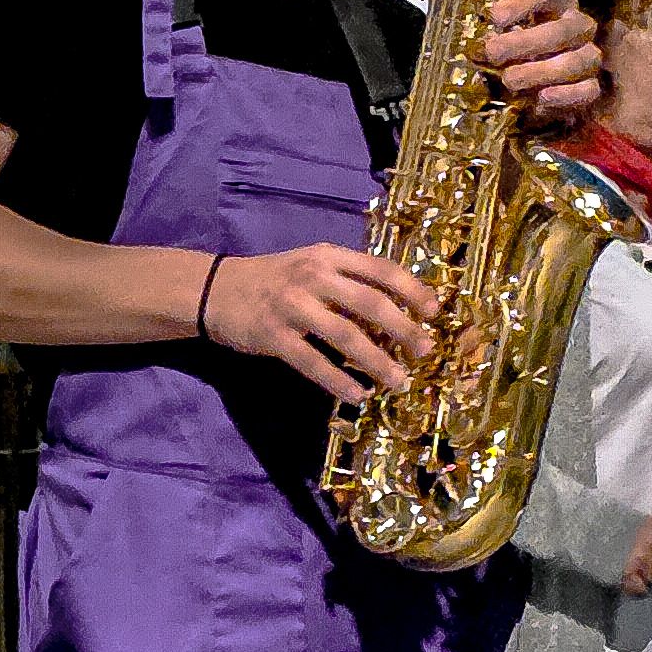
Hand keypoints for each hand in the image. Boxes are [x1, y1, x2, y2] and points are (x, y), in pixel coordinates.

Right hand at [204, 240, 439, 402]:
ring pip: (346, 336)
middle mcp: (313, 277)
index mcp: (328, 256)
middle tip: (425, 352)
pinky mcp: (273, 336)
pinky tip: (357, 395)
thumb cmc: (274, 280)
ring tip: (398, 382)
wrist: (215, 289)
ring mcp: (292, 306)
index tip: (436, 312)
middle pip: (371, 303)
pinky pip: (313, 363)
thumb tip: (395, 314)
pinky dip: (338, 381)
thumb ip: (348, 283)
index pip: (381, 269)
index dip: (413, 290)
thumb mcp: (311, 267)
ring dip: (377, 362)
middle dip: (404, 329)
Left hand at [486, 0, 603, 126]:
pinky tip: (542, 97)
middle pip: (562, 30)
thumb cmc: (516, 54)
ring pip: (577, 61)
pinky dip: (566, 94)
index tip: (496, 18)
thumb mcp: (504, 38)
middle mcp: (578, 26)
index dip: (521, 3)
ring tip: (510, 80)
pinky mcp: (592, 87)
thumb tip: (485, 42)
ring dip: (540, 71)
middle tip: (494, 53)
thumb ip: (498, 35)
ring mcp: (589, 56)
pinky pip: (589, 90)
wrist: (535, 88)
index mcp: (556, 5)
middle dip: (525, 43)